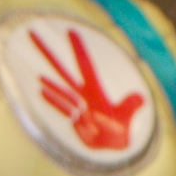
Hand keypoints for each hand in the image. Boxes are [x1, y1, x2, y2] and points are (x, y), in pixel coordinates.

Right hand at [32, 25, 145, 152]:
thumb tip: (141, 98)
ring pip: (60, 91)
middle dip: (49, 55)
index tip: (71, 31)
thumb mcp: (126, 117)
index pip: (85, 66)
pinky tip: (42, 90)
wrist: (115, 144)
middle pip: (64, 72)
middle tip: (34, 35)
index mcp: (95, 90)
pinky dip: (53, 101)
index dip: (78, 49)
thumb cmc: (122, 130)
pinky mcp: (74, 119)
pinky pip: (61, 108)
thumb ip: (130, 106)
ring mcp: (77, 106)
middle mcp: (83, 95)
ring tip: (37, 74)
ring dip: (50, 83)